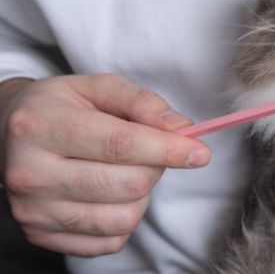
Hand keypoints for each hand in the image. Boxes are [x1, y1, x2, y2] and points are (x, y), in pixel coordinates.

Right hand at [0, 74, 209, 255]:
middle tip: (152, 151)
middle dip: (156, 167)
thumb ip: (143, 102)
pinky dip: (125, 219)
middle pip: (127, 185)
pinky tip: (111, 195)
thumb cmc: (63, 107)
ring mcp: (32, 210)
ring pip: (122, 219)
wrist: (10, 134)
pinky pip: (109, 242)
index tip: (201, 153)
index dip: (168, 150)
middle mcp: (29, 172)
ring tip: (126, 171)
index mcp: (41, 125)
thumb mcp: (99, 87)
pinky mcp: (41, 235)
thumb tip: (182, 130)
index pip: (120, 144)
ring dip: (142, 196)